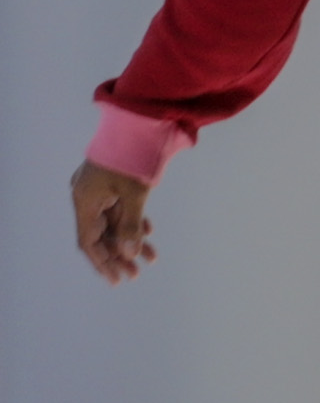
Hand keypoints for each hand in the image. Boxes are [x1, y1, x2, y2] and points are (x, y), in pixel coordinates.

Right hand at [70, 161, 152, 283]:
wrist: (139, 122)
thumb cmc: (134, 156)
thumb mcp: (135, 194)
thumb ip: (131, 225)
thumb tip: (129, 254)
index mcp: (84, 201)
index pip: (89, 241)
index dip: (102, 262)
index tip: (116, 280)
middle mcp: (87, 197)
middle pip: (100, 234)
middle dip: (119, 255)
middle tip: (136, 274)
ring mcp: (98, 190)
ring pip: (112, 223)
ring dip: (130, 240)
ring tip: (151, 258)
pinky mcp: (111, 184)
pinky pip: (119, 209)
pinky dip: (133, 222)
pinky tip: (149, 232)